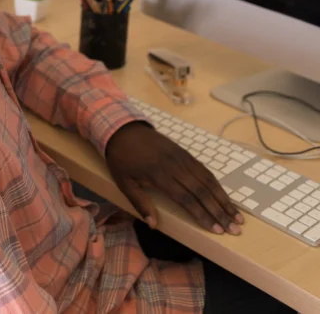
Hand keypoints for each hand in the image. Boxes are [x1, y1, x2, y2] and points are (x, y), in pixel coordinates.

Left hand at [105, 121, 244, 234]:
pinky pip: (205, 170)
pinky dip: (217, 185)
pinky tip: (225, 198)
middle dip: (220, 212)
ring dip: (224, 199)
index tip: (217, 230)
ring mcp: (182, 158)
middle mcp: (175, 166)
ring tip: (237, 217)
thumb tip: (153, 225)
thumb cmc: (122, 159)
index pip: (186, 199)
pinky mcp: (186, 153)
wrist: (124, 129)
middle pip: (202, 192)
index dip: (203, 215)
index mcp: (159, 175)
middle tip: (235, 229)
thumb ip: (140, 203)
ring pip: (208, 180)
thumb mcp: (123, 182)